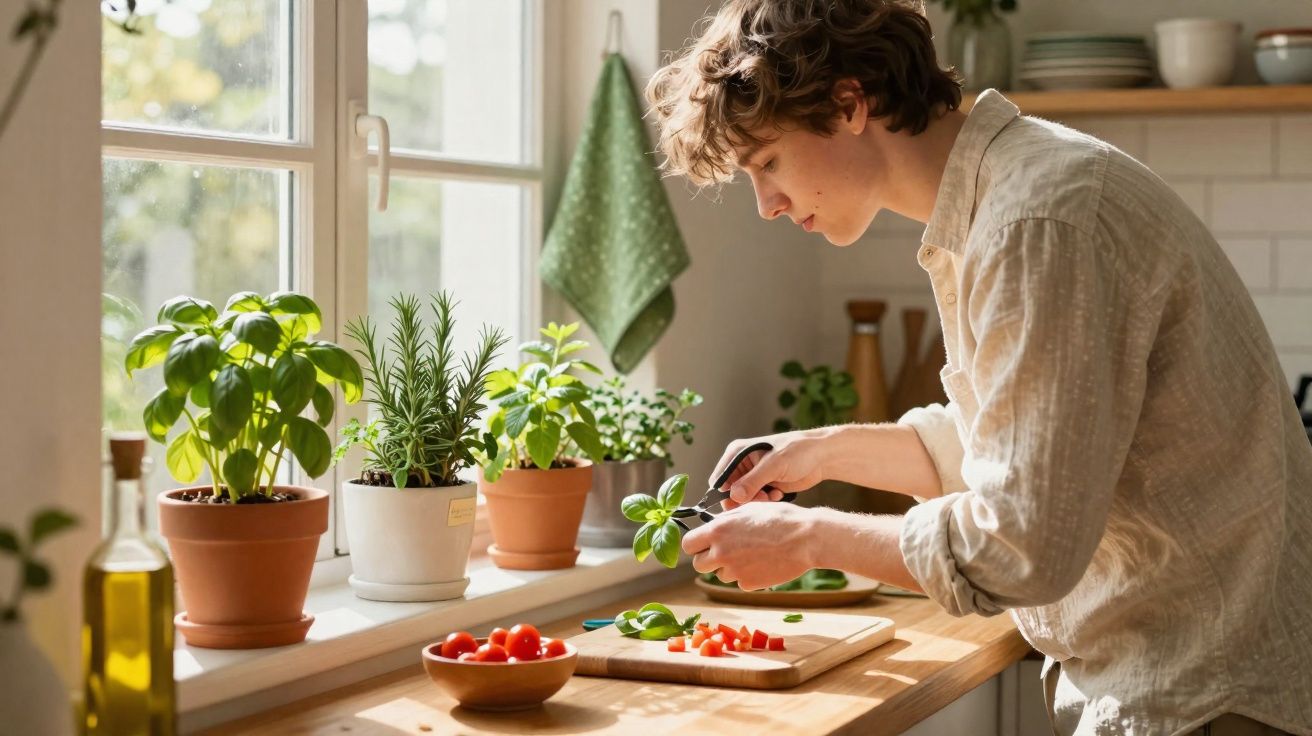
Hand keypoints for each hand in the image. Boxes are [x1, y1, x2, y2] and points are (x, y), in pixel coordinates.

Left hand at [681, 502, 818, 590]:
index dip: (695, 545)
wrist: (806, 539)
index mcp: (718, 531)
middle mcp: (721, 552)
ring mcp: (734, 571)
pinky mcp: (748, 584)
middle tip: (723, 552)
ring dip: (729, 567)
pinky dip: (747, 575)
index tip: (702, 544)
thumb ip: (725, 521)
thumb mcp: (748, 510)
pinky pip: (739, 581)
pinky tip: (763, 562)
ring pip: (720, 574)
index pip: (688, 544)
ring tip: (751, 553)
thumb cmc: (780, 518)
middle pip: (698, 564)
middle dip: (708, 559)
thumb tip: (713, 527)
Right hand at [710, 429, 832, 509]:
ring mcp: (753, 477)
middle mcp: (742, 465)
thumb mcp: (773, 465)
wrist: (821, 457)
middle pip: (730, 493)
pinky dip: (766, 501)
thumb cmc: (797, 451)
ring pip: (744, 500)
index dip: (726, 494)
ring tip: (773, 496)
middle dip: (744, 500)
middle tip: (762, 500)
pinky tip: (778, 494)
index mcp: (737, 453)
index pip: (719, 479)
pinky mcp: (765, 486)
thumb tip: (734, 496)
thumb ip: (753, 481)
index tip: (741, 503)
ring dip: (756, 502)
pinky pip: (756, 501)